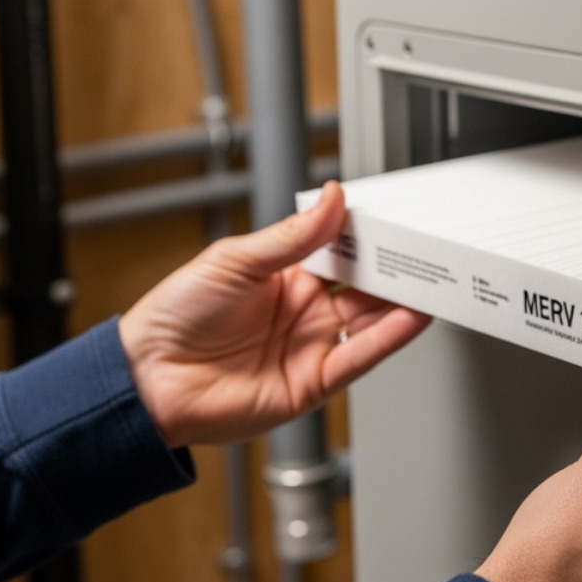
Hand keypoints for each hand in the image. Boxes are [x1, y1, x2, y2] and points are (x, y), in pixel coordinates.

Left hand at [119, 182, 430, 447]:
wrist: (148, 378)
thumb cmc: (175, 317)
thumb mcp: (235, 260)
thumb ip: (292, 236)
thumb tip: (331, 199)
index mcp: (285, 276)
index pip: (341, 252)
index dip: (368, 237)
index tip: (395, 219)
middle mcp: (304, 312)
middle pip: (364, 286)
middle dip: (396, 267)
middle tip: (426, 247)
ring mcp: (311, 346)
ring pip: (371, 320)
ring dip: (403, 301)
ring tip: (433, 279)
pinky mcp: (312, 382)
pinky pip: (359, 357)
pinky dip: (388, 338)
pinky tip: (410, 317)